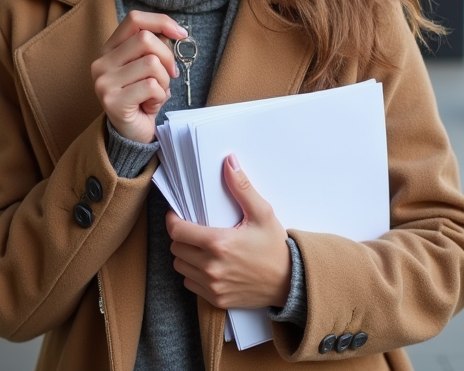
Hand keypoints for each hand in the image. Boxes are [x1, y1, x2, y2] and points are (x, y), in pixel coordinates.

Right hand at [90, 10, 184, 143]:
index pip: (134, 20)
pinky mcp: (112, 101)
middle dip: (167, 57)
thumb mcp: (147, 67)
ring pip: (151, 63)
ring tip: (156, 94)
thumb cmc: (142, 97)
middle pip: (146, 40)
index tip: (181, 34)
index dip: (161, 21)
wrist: (131, 133)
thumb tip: (174, 31)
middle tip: (171, 75)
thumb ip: (153, 48)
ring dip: (164, 81)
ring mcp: (104, 82)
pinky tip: (150, 106)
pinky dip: (159, 97)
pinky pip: (151, 87)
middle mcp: (101, 62)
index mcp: (109, 49)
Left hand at [166, 154, 292, 309]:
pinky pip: (190, 284)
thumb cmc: (275, 247)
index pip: (177, 231)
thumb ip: (242, 188)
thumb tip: (229, 162)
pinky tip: (208, 265)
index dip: (173, 221)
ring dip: (186, 255)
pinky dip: (194, 274)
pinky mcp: (216, 299)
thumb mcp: (262, 213)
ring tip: (201, 248)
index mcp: (219, 243)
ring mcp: (213, 285)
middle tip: (195, 230)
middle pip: (176, 248)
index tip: (177, 216)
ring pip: (180, 266)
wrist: (290, 282)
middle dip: (182, 237)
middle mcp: (212, 267)